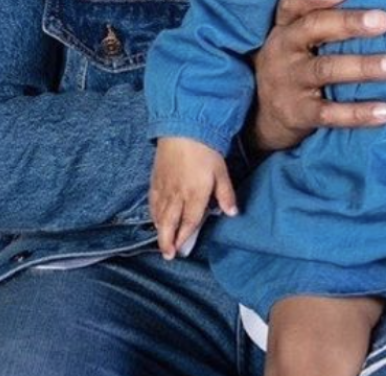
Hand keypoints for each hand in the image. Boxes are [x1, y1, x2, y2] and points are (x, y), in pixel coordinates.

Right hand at [150, 137, 235, 259]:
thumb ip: (226, 194)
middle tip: (168, 255)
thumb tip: (233, 214)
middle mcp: (176, 195)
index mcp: (194, 195)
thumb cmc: (205, 150)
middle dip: (168, 241)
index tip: (182, 250)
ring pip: (159, 215)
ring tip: (162, 244)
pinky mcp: (155, 179)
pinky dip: (152, 214)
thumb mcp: (221, 172)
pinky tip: (154, 219)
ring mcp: (164, 188)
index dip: (185, 237)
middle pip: (169, 223)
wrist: (182, 130)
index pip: (189, 221)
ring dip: (160, 231)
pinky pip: (152, 202)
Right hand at [248, 0, 385, 154]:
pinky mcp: (298, 113)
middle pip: (314, 29)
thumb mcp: (300, 39)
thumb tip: (385, 2)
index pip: (294, 3)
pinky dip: (359, 113)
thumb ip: (328, 20)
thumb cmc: (298, 63)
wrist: (265, 115)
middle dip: (350, 23)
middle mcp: (282, 50)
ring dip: (366, 66)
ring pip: (327, 69)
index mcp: (285, 26)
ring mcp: (288, 82)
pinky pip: (329, 113)